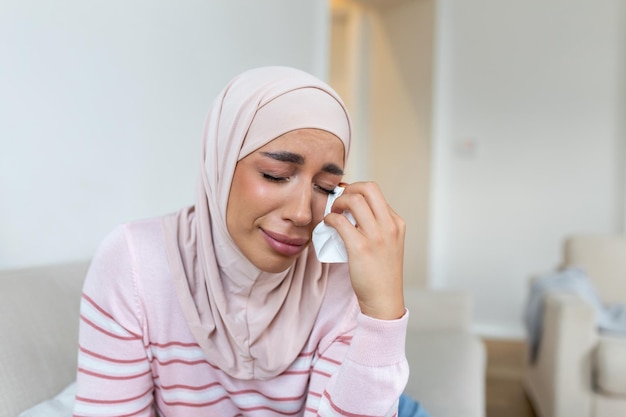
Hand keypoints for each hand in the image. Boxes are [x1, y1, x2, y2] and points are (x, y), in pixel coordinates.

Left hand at [323, 182, 405, 319]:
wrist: (384, 298)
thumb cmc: (381, 273)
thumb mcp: (389, 243)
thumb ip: (377, 226)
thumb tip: (354, 210)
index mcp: (396, 223)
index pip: (375, 192)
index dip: (356, 190)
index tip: (345, 197)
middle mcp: (389, 226)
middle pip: (368, 188)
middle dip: (349, 189)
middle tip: (339, 201)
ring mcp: (376, 236)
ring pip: (354, 200)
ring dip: (337, 202)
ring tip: (333, 213)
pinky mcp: (361, 248)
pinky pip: (340, 221)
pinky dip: (330, 218)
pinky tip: (327, 223)